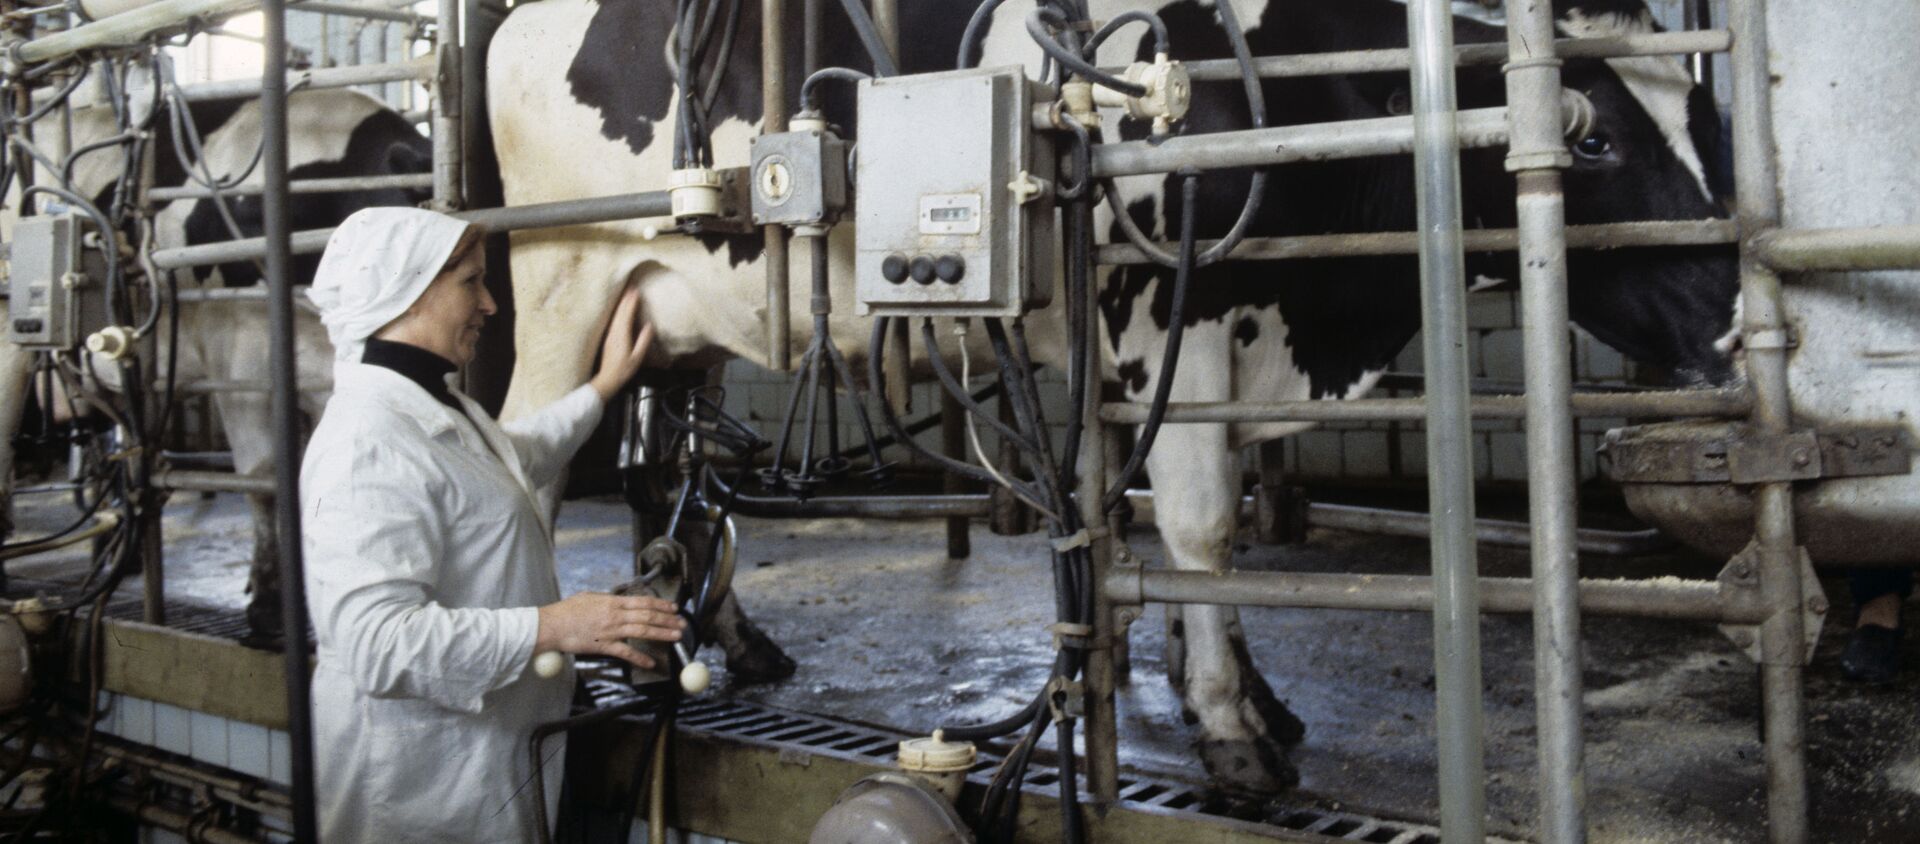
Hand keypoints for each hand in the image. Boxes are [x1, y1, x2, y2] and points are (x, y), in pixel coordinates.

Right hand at [535, 592, 685, 669]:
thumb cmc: (567, 611)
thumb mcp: (589, 597)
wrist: (551, 625)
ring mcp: (610, 630)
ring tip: (676, 637)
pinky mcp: (603, 646)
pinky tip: (651, 663)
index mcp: (612, 602)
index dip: (661, 604)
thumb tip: (617, 600)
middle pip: (648, 616)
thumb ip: (606, 600)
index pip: (643, 601)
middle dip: (667, 620)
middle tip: (681, 623)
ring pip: (642, 631)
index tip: (674, 608)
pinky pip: (626, 652)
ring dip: (662, 634)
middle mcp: (615, 615)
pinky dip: (639, 658)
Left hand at [589, 282, 653, 401]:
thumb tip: (649, 326)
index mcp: (622, 336)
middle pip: (619, 312)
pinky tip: (619, 310)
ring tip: (626, 294)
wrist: (607, 379)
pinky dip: (618, 312)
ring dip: (621, 304)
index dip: (631, 303)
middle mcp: (614, 333)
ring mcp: (610, 335)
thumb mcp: (637, 357)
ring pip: (615, 315)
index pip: (627, 315)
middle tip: (630, 286)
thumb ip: (643, 341)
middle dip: (625, 299)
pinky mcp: (608, 338)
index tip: (636, 291)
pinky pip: (613, 320)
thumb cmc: (623, 370)